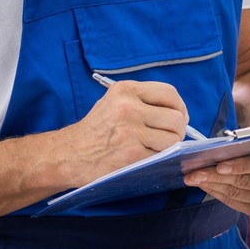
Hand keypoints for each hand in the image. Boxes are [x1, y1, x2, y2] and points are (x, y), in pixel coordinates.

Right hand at [64, 80, 189, 180]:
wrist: (70, 154)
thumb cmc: (95, 130)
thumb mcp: (113, 102)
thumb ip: (142, 101)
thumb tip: (178, 111)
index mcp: (126, 90)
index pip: (169, 93)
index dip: (180, 106)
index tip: (179, 116)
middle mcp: (128, 107)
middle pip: (176, 117)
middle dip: (178, 129)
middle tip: (168, 136)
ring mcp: (130, 131)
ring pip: (173, 138)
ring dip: (170, 146)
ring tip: (156, 146)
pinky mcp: (131, 153)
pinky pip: (161, 155)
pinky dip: (159, 158)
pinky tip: (145, 156)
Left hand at [185, 148, 249, 216]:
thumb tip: (226, 144)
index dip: (241, 165)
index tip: (219, 165)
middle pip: (247, 182)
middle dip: (217, 176)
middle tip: (194, 172)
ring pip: (238, 194)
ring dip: (213, 185)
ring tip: (194, 177)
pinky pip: (236, 203)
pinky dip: (218, 193)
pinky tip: (205, 185)